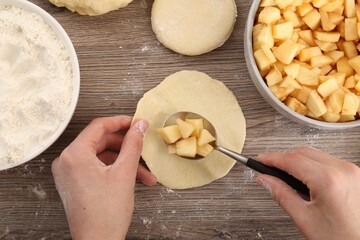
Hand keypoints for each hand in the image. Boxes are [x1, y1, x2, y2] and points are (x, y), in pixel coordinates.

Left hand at [52, 116, 156, 239]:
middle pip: (101, 142)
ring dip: (124, 162)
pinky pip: (96, 168)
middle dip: (126, 147)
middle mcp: (67, 161)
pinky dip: (114, 171)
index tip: (135, 123)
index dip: (120, 122)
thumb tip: (139, 125)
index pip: (99, 126)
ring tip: (144, 173)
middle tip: (142, 146)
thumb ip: (133, 144)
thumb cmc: (106, 214)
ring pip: (101, 156)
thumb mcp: (125, 172)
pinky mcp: (74, 183)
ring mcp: (69, 173)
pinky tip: (133, 179)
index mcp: (74, 155)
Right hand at [256, 147, 359, 239]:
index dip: (271, 158)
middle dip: (283, 159)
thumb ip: (281, 194)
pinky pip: (328, 162)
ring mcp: (352, 172)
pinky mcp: (355, 175)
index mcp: (329, 180)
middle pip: (303, 153)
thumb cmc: (342, 238)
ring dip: (298, 162)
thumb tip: (265, 180)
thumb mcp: (304, 218)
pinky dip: (313, 166)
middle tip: (269, 169)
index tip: (260, 160)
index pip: (291, 159)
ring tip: (287, 178)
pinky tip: (306, 180)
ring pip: (315, 155)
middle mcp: (343, 170)